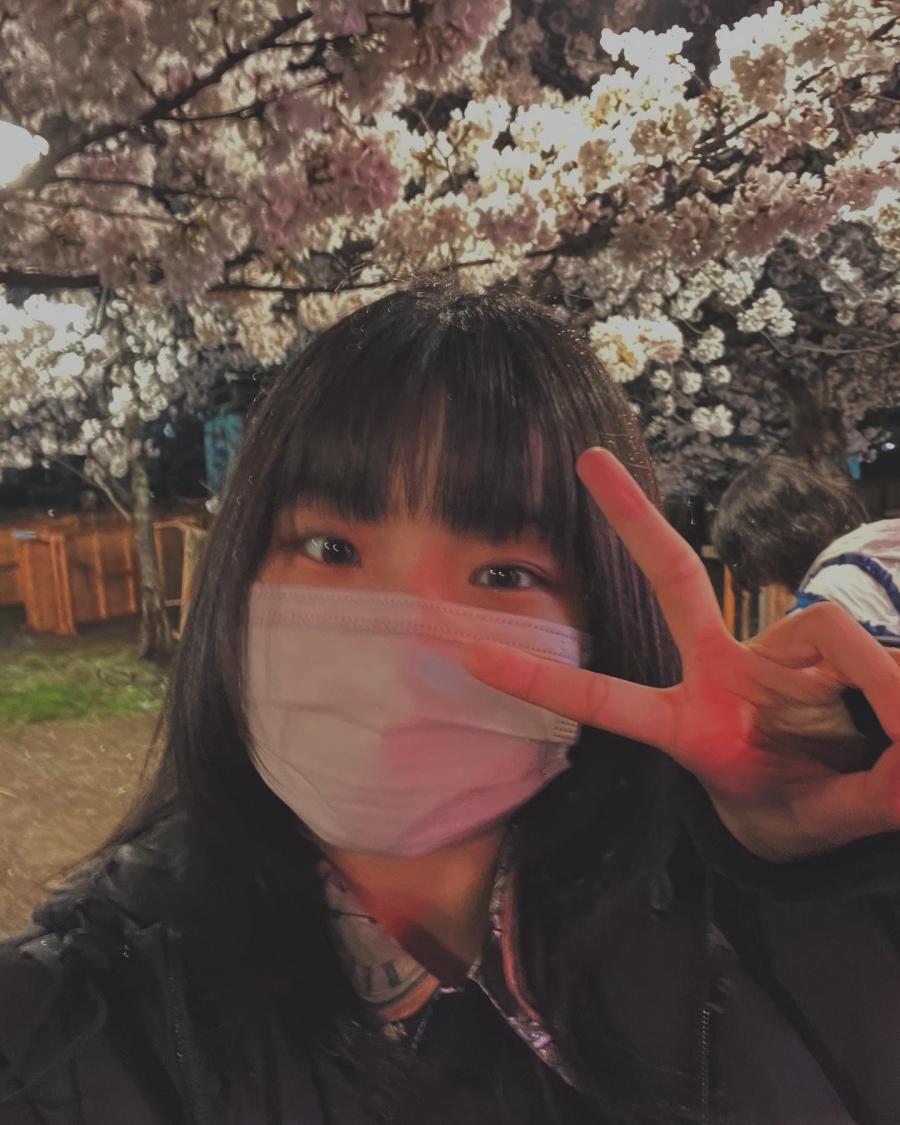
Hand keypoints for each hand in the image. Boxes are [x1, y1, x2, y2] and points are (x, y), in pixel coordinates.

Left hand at [462, 448, 899, 861]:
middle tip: (587, 456)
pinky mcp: (812, 639)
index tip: (470, 653)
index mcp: (691, 728)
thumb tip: (891, 716)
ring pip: (818, 630)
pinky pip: (847, 634)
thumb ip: (865, 786)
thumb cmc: (803, 805)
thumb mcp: (822, 814)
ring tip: (881, 740)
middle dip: (632, 517)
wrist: (843, 802)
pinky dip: (884, 679)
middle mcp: (718, 674)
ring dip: (864, 689)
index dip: (544, 680)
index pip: (606, 698)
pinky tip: (887, 717)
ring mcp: (760, 652)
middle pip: (673, 579)